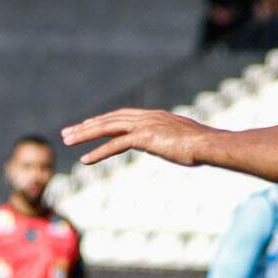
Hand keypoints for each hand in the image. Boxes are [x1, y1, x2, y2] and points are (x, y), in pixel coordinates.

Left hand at [63, 108, 216, 168]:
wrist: (210, 144)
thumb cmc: (204, 146)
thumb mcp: (184, 141)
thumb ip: (171, 140)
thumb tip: (172, 146)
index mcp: (154, 116)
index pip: (121, 117)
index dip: (103, 122)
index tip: (87, 126)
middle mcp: (146, 117)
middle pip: (109, 120)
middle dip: (86, 126)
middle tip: (67, 132)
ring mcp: (144, 126)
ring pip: (107, 128)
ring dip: (84, 135)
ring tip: (67, 141)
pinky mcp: (144, 138)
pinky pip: (115, 145)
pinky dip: (98, 152)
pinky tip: (84, 160)